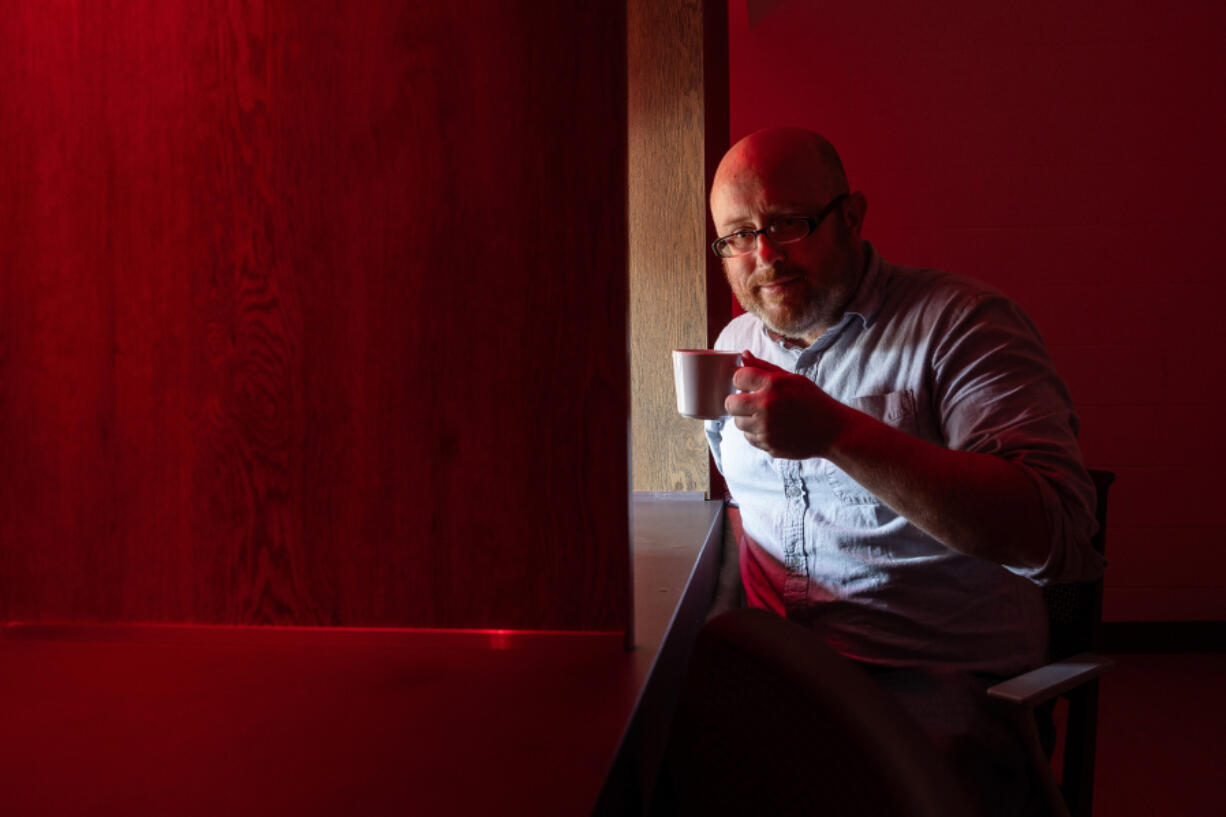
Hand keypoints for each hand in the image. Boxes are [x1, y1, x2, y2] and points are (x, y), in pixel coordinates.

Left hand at [724, 350, 850, 458]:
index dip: (741, 379)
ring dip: (746, 418)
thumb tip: (743, 355)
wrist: (833, 431)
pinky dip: (755, 432)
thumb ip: (764, 367)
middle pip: (730, 403)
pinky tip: (771, 427)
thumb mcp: (792, 378)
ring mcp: (766, 429)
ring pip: (737, 423)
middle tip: (749, 401)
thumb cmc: (813, 401)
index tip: (748, 383)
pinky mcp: (768, 446)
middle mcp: (766, 406)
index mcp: (773, 385)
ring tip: (764, 415)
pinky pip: (749, 437)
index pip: (738, 377)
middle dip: (737, 401)